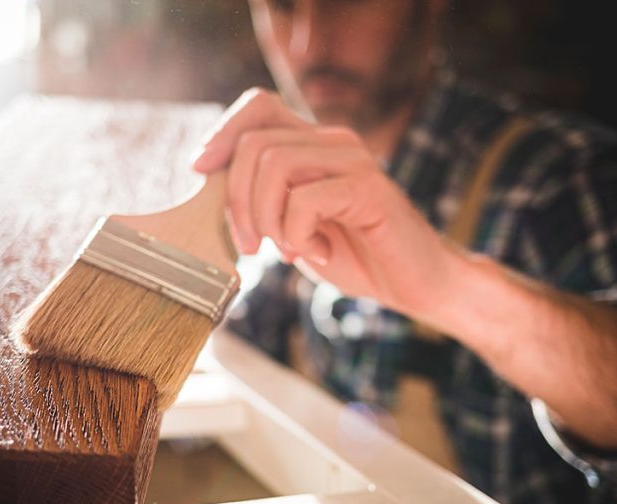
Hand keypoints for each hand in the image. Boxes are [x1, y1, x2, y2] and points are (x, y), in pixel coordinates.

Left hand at [192, 88, 455, 320]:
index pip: (257, 106)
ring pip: (275, 165)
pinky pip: (306, 200)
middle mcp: (333, 141)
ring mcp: (353, 160)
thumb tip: (208, 186)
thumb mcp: (292, 226)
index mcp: (313, 144)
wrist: (415, 285)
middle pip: (255, 143)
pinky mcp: (370, 189)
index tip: (201, 172)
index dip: (222, 133)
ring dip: (265, 218)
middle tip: (249, 245)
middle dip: (236, 200)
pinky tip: (317, 253)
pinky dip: (298, 234)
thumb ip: (261, 201)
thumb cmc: (354, 256)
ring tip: (284, 250)